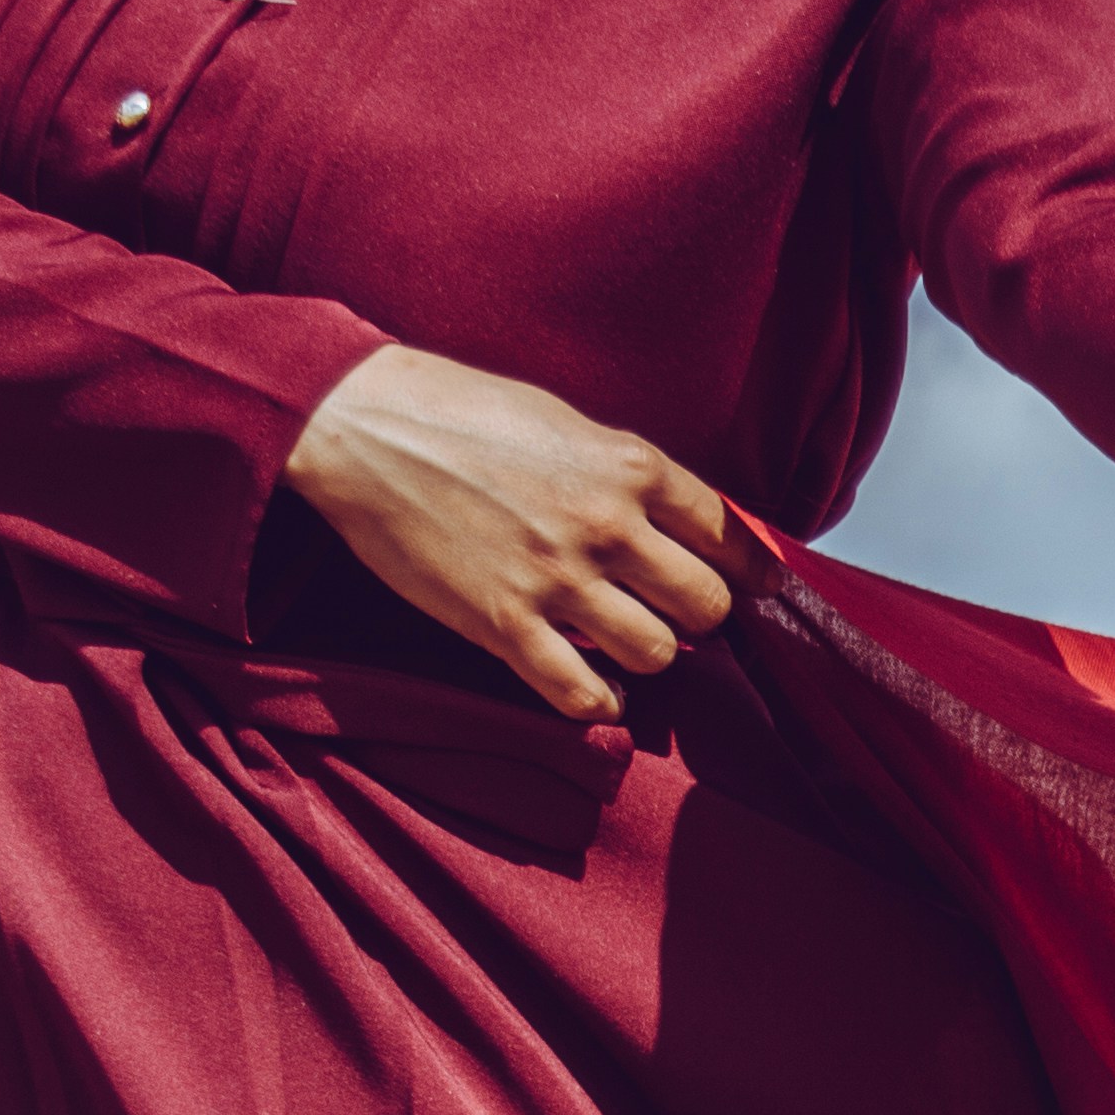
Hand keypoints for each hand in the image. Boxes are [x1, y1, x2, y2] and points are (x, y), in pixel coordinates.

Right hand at [282, 343, 759, 719]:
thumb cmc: (460, 413)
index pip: (728, 535)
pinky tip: (592, 686)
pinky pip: (584, 695)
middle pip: (707, 605)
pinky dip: (598, 701)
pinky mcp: (504, 624)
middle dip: (697, 615)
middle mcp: (605, 524)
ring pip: (657, 653)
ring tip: (620, 639)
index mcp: (628, 467)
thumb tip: (686, 522)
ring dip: (646, 654)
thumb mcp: (565, 423)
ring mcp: (556, 578)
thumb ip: (627, 475)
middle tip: (668, 611)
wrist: (359, 424)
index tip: (755, 587)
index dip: (747, 568)